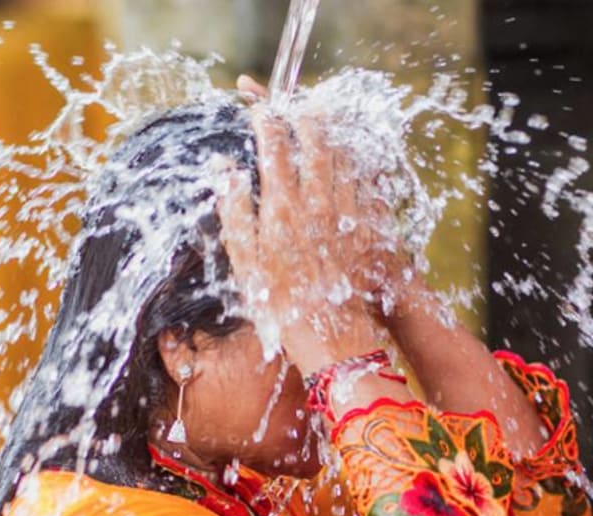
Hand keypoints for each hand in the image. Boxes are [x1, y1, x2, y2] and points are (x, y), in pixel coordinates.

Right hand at [217, 107, 380, 375]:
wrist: (329, 333)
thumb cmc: (278, 301)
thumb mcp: (243, 260)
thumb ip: (233, 209)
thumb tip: (224, 167)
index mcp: (283, 207)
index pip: (274, 148)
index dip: (265, 121)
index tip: (258, 109)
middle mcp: (318, 202)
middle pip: (314, 142)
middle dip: (304, 116)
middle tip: (296, 104)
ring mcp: (347, 212)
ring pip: (343, 156)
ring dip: (332, 134)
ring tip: (323, 121)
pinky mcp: (368, 227)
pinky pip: (367, 180)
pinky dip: (359, 161)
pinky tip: (353, 156)